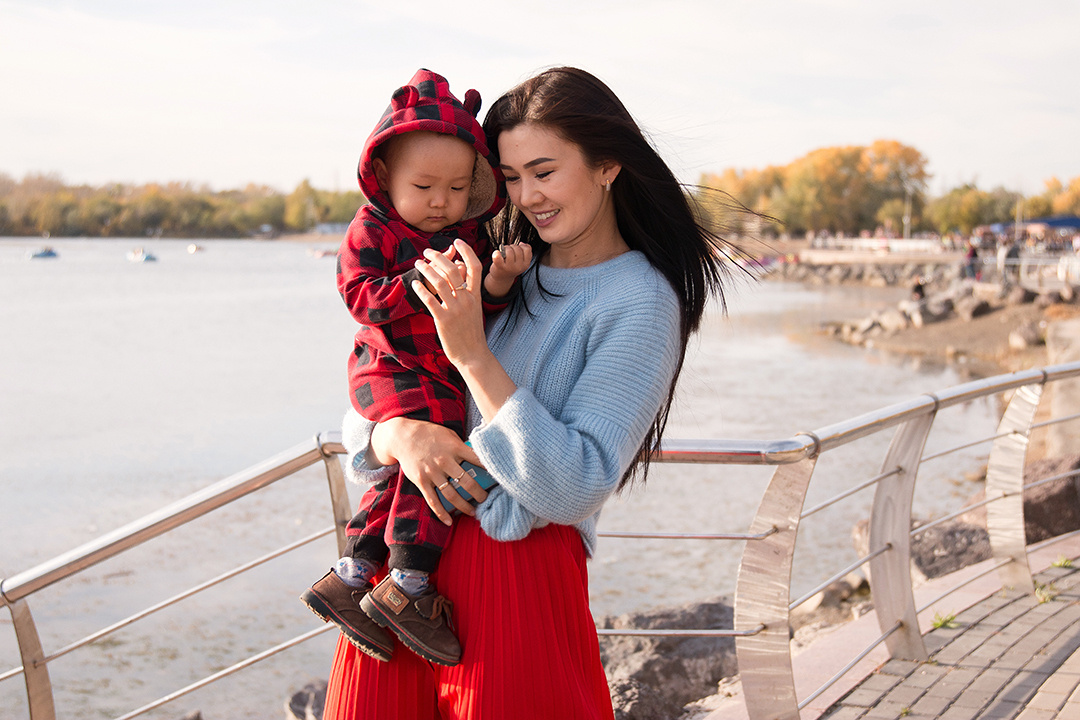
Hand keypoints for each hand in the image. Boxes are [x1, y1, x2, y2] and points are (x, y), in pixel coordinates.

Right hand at [372, 417, 488, 523]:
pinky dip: (441, 513)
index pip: (477, 459)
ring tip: (473, 512)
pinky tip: (449, 521)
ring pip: (451, 494)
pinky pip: (432, 500)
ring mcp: (432, 472)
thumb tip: (478, 456)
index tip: (500, 477)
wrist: (403, 436)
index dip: (489, 468)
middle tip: (487, 500)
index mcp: (454, 448)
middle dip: (479, 493)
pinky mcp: (421, 481)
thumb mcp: (449, 434)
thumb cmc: (430, 433)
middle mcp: (444, 461)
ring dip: (464, 506)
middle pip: (467, 481)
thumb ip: (461, 446)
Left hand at [412, 240, 490, 368]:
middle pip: (452, 270)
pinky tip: (414, 284)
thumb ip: (468, 291)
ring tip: (418, 263)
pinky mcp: (443, 320)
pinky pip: (429, 300)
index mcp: (476, 296)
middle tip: (427, 251)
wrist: (473, 355)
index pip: (474, 266)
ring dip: (426, 269)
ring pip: (439, 282)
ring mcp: (455, 310)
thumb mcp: (474, 309)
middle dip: (438, 257)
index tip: (457, 241)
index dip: (466, 251)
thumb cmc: (472, 332)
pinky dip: (421, 289)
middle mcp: (466, 300)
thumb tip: (461, 271)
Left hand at [488, 243, 532, 285]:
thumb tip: (522, 244)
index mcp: (525, 264)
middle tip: (509, 251)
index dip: (521, 246)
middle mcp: (518, 267)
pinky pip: (498, 257)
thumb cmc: (511, 267)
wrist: (502, 278)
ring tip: (503, 253)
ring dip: (505, 248)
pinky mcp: (500, 267)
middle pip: (517, 249)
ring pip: (509, 250)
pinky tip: (496, 253)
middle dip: (512, 247)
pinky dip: (496, 253)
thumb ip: (526, 253)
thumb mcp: (522, 262)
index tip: (517, 249)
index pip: (527, 249)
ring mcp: (509, 267)